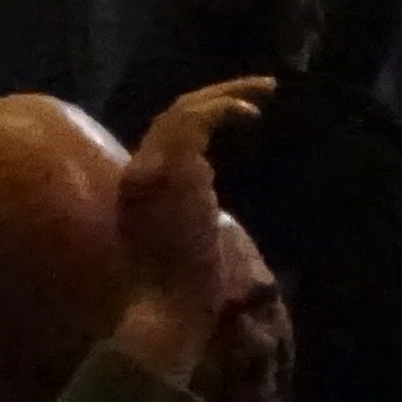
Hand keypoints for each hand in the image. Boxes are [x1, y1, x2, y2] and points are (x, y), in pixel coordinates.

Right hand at [107, 82, 265, 375]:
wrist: (165, 313)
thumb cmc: (180, 293)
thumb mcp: (181, 240)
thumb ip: (188, 209)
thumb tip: (210, 190)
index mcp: (135, 191)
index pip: (162, 138)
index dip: (199, 119)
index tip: (236, 114)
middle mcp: (138, 174)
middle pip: (172, 116)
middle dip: (216, 96)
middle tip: (259, 89)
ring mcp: (153, 170)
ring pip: (183, 110)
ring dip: (226, 94)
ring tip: (266, 89)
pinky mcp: (174, 171)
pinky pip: (196, 122)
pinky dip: (224, 109)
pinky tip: (250, 113)